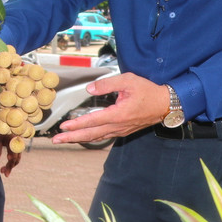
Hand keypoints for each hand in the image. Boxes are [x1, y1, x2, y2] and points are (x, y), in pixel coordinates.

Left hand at [0, 126, 21, 176]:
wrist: (3, 119)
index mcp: (13, 140)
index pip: (14, 152)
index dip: (11, 158)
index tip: (8, 164)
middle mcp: (17, 143)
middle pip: (16, 157)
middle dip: (10, 166)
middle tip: (3, 173)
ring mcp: (17, 145)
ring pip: (17, 158)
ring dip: (11, 165)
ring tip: (3, 171)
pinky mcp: (15, 146)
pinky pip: (15, 156)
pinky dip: (11, 161)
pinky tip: (6, 166)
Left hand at [51, 72, 169, 144]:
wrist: (166, 105)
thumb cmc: (147, 91)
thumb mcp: (128, 80)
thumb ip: (107, 83)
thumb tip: (89, 88)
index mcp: (119, 114)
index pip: (93, 120)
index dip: (77, 124)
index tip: (63, 126)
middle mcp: (118, 126)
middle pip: (91, 134)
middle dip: (72, 137)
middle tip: (56, 140)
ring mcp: (120, 130)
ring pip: (96, 137)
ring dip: (79, 139)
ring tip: (64, 140)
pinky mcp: (122, 130)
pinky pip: (103, 136)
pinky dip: (90, 138)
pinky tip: (82, 137)